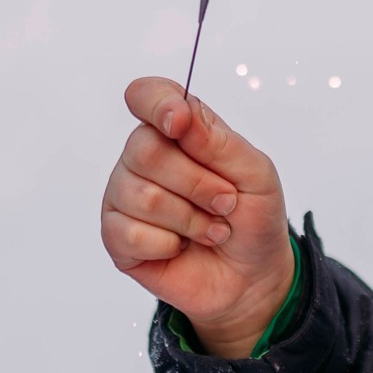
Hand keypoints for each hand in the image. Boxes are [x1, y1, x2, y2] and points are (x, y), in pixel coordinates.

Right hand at [103, 77, 295, 357]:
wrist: (253, 277)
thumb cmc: (253, 218)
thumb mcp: (255, 173)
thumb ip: (218, 141)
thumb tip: (180, 114)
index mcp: (176, 131)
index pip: (147, 95)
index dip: (156, 103)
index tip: (179, 121)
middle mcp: (143, 158)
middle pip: (146, 150)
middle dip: (197, 183)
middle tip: (225, 203)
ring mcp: (124, 197)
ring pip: (141, 195)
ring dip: (190, 219)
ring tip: (211, 229)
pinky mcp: (117, 237)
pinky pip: (130, 233)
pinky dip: (169, 244)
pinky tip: (181, 247)